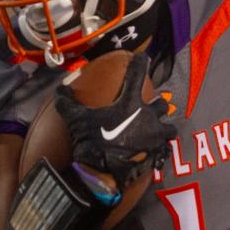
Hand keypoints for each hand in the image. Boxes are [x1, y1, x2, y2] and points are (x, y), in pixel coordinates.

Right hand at [54, 53, 175, 188]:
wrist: (103, 173)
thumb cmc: (91, 141)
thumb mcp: (75, 119)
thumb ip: (67, 102)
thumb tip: (59, 88)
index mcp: (130, 103)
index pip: (137, 74)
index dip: (141, 62)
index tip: (144, 57)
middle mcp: (148, 117)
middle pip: (161, 105)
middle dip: (158, 105)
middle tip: (151, 107)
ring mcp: (155, 137)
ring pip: (169, 128)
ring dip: (164, 128)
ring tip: (157, 131)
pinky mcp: (156, 154)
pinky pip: (163, 149)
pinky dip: (159, 149)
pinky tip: (153, 151)